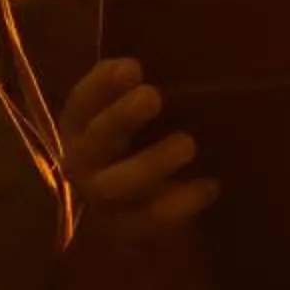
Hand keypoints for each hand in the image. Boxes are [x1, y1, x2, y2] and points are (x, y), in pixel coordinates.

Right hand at [61, 57, 217, 246]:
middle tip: (152, 96)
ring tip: (188, 144)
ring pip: (118, 183)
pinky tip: (210, 185)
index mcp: (80, 125)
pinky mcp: (128, 228)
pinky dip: (180, 203)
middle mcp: (83, 161)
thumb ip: (137, 89)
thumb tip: (162, 61)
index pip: (82, 102)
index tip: (134, 67)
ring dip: (152, 162)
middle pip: (96, 139)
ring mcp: (103, 198)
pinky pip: (150, 219)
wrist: (141, 204)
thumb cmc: (141, 138)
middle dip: (122, 117)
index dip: (102, 85)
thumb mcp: (135, 110)